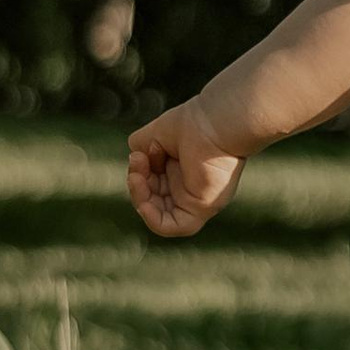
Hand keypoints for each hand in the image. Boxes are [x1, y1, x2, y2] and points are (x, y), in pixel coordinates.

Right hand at [127, 101, 242, 238]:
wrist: (215, 122)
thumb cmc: (193, 122)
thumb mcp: (156, 135)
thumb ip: (141, 147)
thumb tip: (135, 159)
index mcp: (181, 172)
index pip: (151, 186)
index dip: (138, 174)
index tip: (138, 153)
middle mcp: (190, 188)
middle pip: (153, 201)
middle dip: (138, 184)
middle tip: (138, 160)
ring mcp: (197, 199)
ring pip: (160, 215)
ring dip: (141, 199)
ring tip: (137, 177)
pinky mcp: (203, 207)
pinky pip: (175, 226)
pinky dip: (154, 220)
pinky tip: (144, 204)